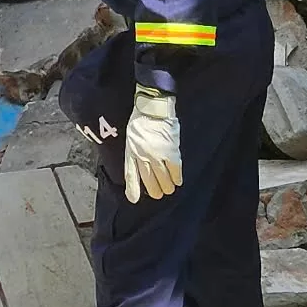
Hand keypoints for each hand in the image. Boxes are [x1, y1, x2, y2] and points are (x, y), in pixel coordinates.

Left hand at [123, 87, 181, 203]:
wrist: (153, 107)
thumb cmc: (139, 123)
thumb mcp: (130, 141)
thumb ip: (132, 157)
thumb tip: (134, 174)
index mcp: (132, 152)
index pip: (132, 175)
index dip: (133, 188)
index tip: (134, 199)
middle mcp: (144, 155)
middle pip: (150, 180)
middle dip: (155, 190)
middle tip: (159, 193)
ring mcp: (158, 154)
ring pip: (163, 178)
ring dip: (167, 186)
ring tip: (168, 189)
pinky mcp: (172, 150)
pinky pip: (176, 169)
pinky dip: (177, 177)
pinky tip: (177, 181)